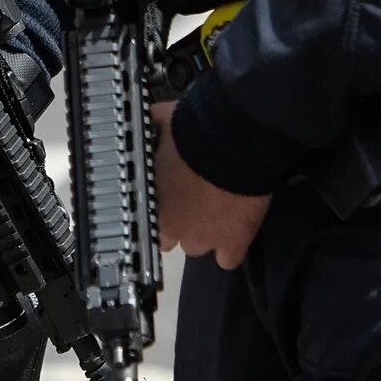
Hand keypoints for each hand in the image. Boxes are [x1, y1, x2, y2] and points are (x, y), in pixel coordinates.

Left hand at [153, 99, 271, 270]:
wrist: (235, 140)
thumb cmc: (193, 130)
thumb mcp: (161, 122)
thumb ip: (151, 131)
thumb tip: (145, 121)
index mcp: (150, 201)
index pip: (146, 220)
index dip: (160, 207)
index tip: (170, 196)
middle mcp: (172, 227)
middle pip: (169, 240)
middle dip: (179, 223)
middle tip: (193, 203)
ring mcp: (204, 238)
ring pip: (197, 248)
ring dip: (205, 233)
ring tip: (218, 211)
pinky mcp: (234, 242)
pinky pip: (228, 259)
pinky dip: (231, 248)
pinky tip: (236, 231)